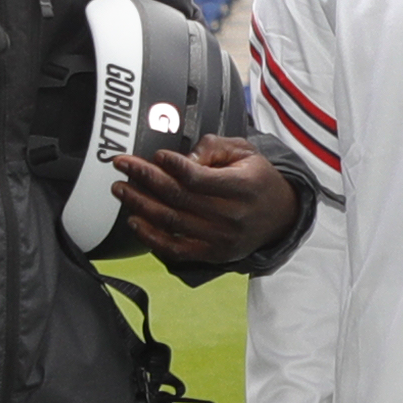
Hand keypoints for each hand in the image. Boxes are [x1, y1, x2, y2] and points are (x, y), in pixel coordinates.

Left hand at [114, 135, 304, 269]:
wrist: (281, 216)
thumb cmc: (258, 180)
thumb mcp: (244, 152)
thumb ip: (213, 148)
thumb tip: (181, 158)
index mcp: (242, 187)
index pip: (199, 178)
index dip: (173, 166)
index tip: (156, 155)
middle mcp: (231, 216)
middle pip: (179, 198)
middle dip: (145, 179)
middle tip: (123, 165)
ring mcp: (220, 239)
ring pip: (171, 222)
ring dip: (140, 204)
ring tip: (121, 189)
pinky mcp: (211, 254)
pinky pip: (174, 249)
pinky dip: (150, 236)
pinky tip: (135, 221)